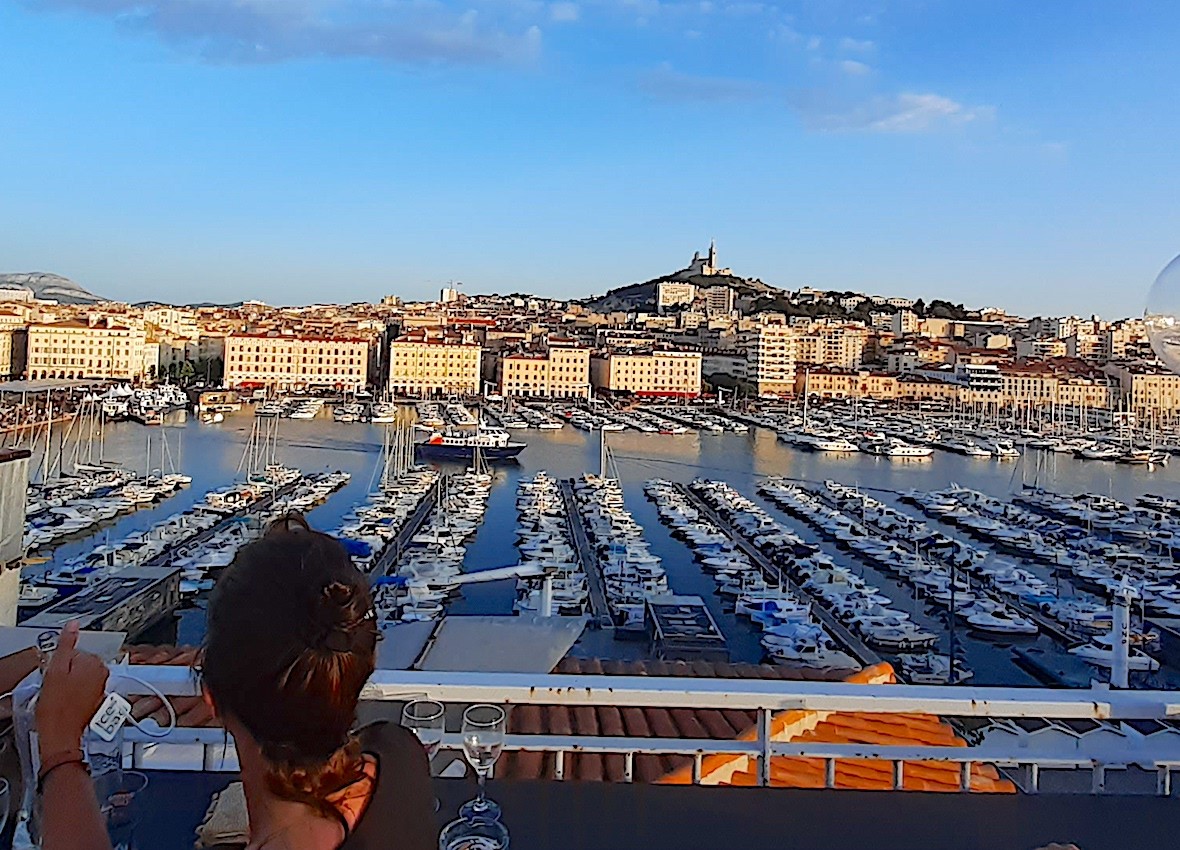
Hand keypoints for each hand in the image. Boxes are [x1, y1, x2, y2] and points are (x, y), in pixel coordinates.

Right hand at [35, 621, 108, 755]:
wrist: (61, 735)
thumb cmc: (57, 706)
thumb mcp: (55, 670)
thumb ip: (66, 645)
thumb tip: (73, 625)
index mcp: (95, 663)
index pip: (75, 652)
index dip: (61, 662)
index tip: (55, 673)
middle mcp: (103, 673)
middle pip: (81, 663)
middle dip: (68, 671)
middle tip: (57, 685)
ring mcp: (102, 686)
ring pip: (82, 676)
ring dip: (72, 682)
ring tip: (62, 694)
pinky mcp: (98, 698)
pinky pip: (85, 688)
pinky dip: (76, 692)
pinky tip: (67, 701)